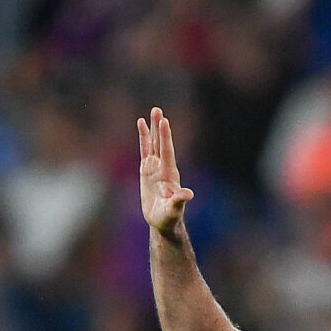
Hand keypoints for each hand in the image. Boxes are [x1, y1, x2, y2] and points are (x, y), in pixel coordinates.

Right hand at [138, 108, 192, 237]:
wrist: (162, 220)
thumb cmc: (169, 217)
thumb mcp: (173, 209)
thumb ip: (179, 200)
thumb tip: (189, 194)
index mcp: (169, 174)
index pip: (167, 151)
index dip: (165, 137)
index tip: (164, 122)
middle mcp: (163, 167)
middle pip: (161, 143)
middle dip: (159, 127)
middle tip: (157, 110)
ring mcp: (155, 167)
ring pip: (153, 144)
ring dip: (152, 129)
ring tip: (152, 112)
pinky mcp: (146, 170)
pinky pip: (144, 150)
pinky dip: (143, 138)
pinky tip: (141, 125)